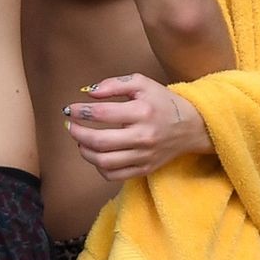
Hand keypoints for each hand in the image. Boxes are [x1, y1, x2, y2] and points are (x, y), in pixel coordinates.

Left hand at [62, 71, 210, 181]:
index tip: (69, 110)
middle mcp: (143, 136)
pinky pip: (114, 175)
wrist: (191, 126)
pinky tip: (97, 154)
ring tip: (81, 140)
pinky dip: (99, 167)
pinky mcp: (144, 169)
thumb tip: (89, 93)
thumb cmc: (163, 103)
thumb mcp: (142, 84)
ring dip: (85, 151)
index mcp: (142, 112)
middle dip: (77, 133)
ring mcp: (143, 156)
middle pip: (99, 141)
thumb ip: (114, 84)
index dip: (80, 111)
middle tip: (70, 126)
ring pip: (104, 162)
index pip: (102, 114)